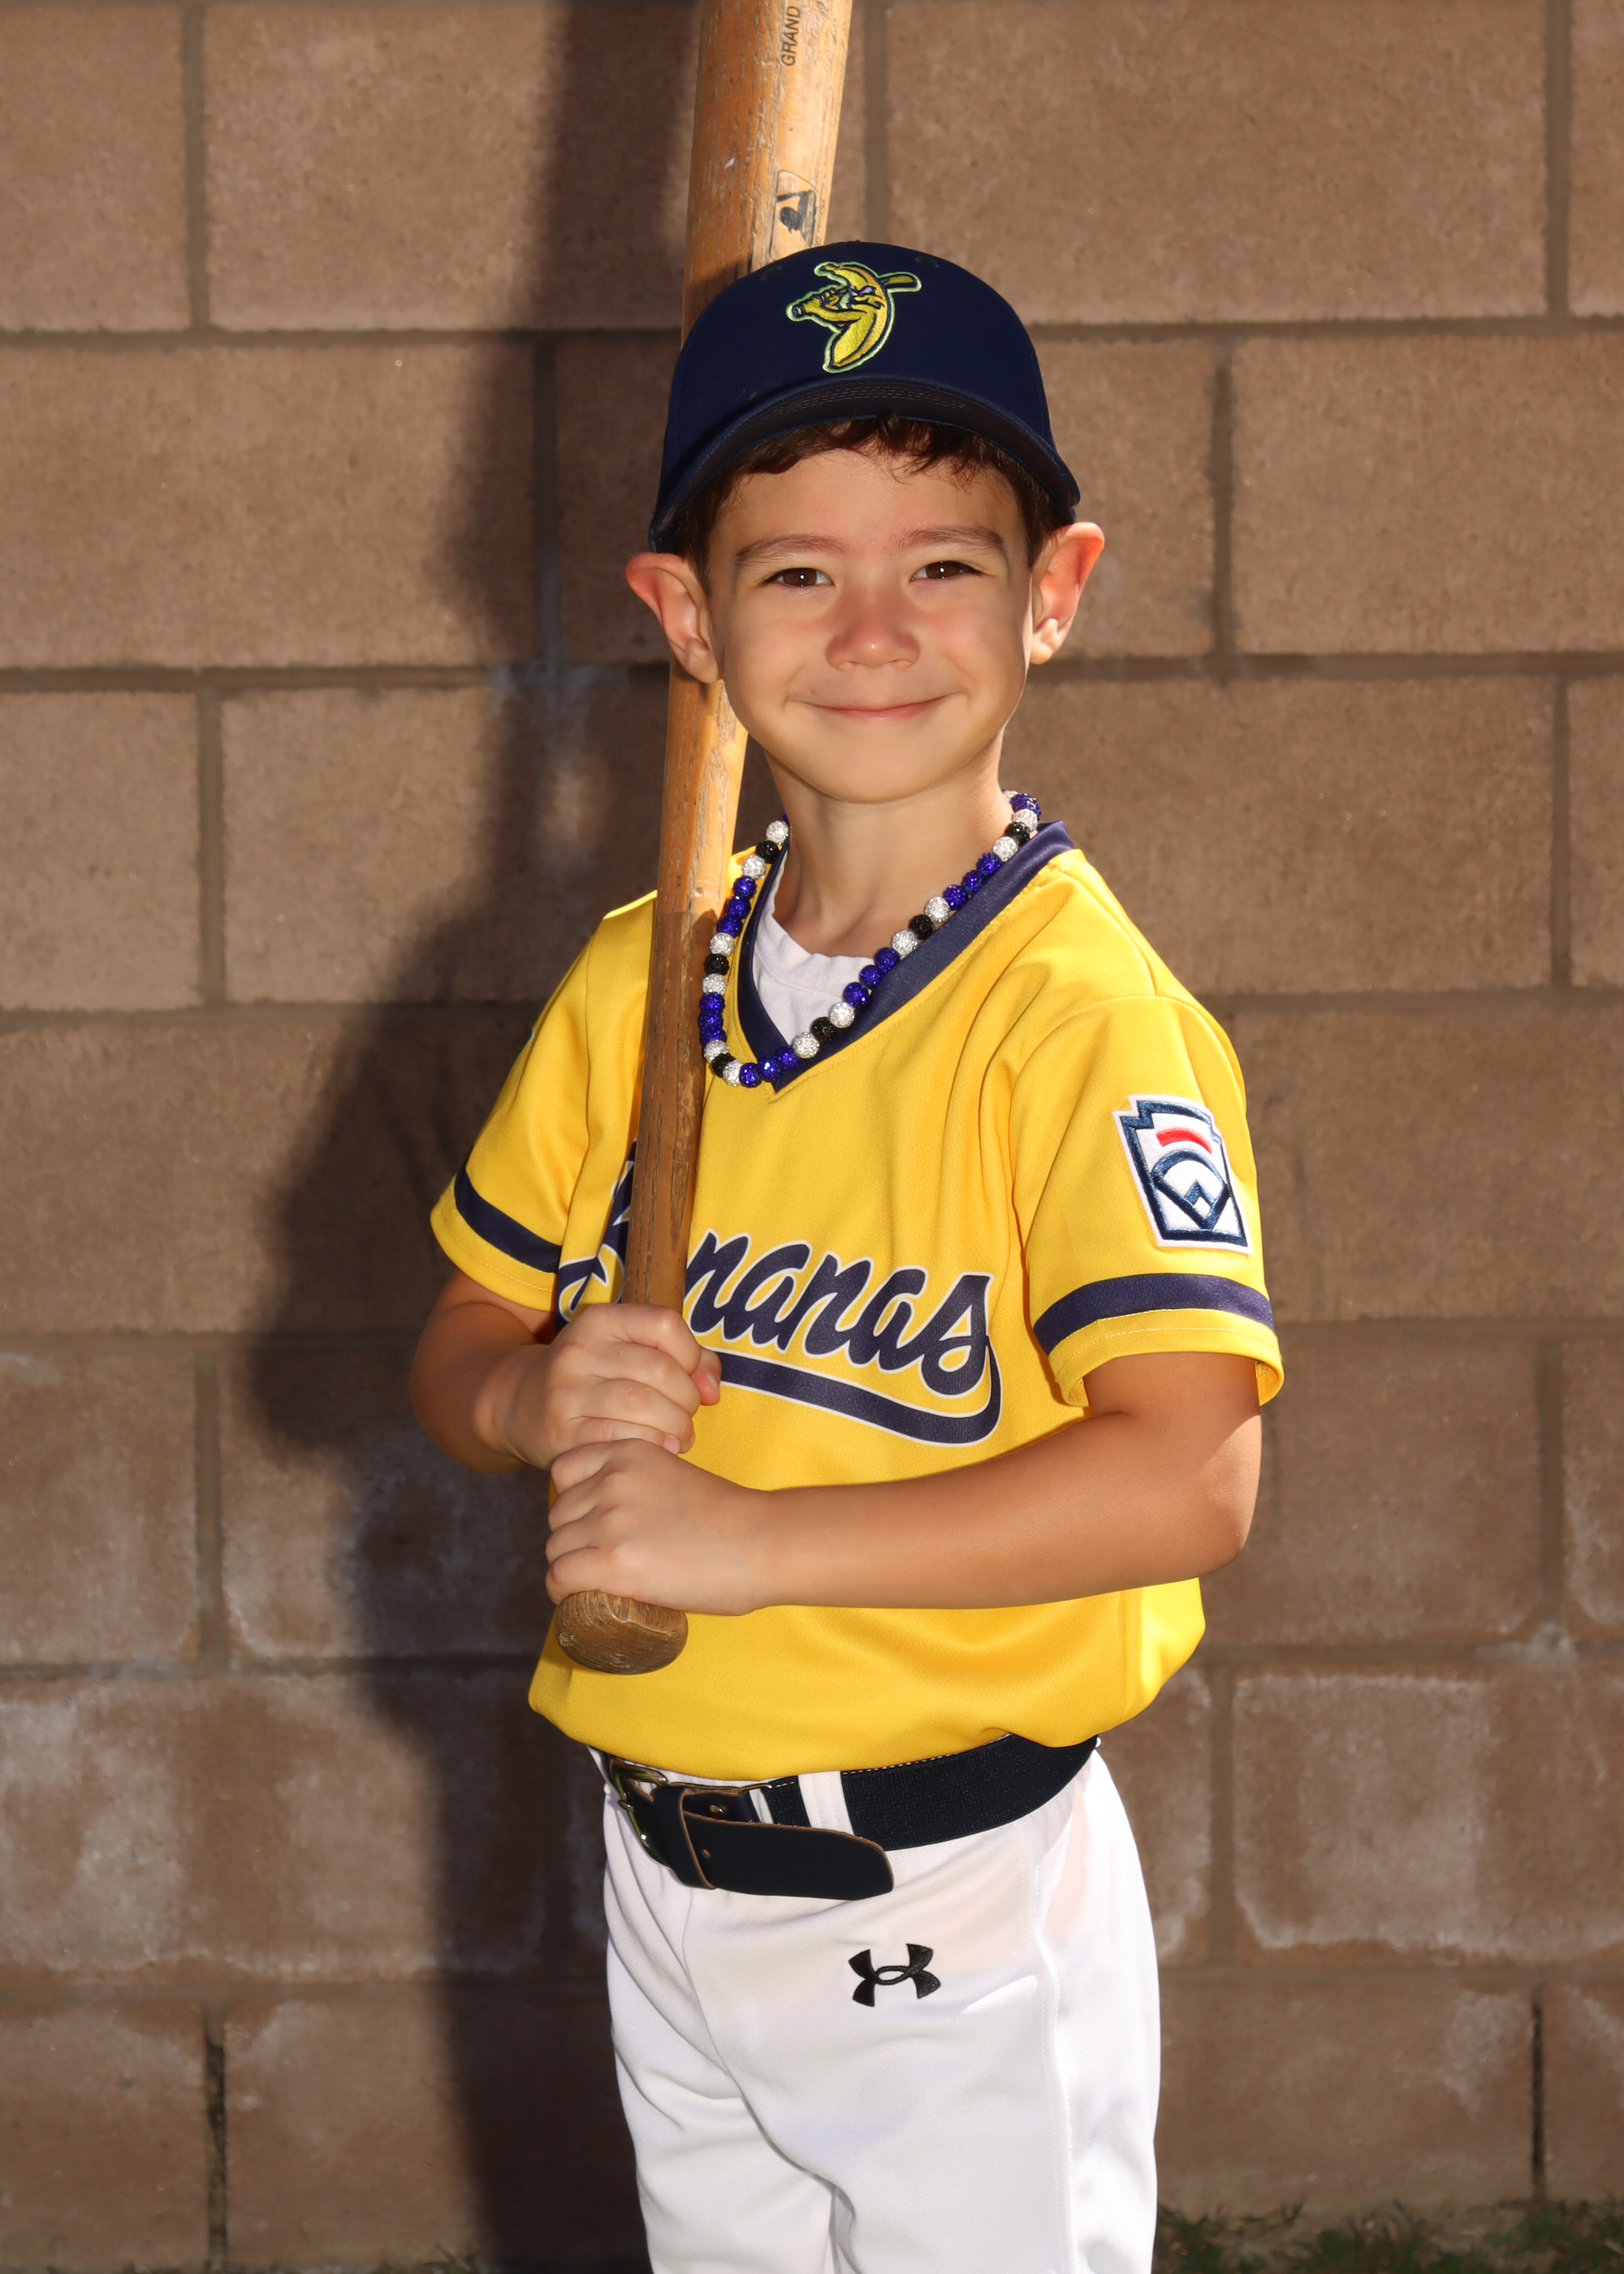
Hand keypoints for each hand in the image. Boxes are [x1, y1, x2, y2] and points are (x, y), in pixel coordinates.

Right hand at [491, 1303, 720, 1470]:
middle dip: (687, 1399)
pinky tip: (658, 1450)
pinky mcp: (562, 1433)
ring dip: (676, 1427)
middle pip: (660, 1370)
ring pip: (644, 1405)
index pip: (664, 1324)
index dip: (691, 1354)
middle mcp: (578, 1350)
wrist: (521, 1405)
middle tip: (687, 1416)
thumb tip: (712, 1389)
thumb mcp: (628, 1352)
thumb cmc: (594, 1378)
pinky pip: (622, 1438)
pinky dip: (652, 1446)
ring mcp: (567, 1392)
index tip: (691, 1377)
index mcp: (599, 1321)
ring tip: (679, 1436)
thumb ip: (683, 1359)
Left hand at [545, 1438, 770, 1615]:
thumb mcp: (672, 1475)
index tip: (589, 1523)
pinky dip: (562, 1592)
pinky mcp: (612, 1562)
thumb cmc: (730, 1517)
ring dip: (569, 1568)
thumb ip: (639, 1483)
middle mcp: (611, 1480)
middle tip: (598, 1560)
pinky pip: (559, 1577)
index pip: (564, 1471)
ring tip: (594, 1584)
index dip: (572, 1501)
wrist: (762, 1543)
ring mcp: (610, 1521)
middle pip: (557, 1515)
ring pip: (555, 1549)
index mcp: (627, 1452)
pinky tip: (577, 1599)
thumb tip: (613, 1516)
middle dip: (572, 1539)